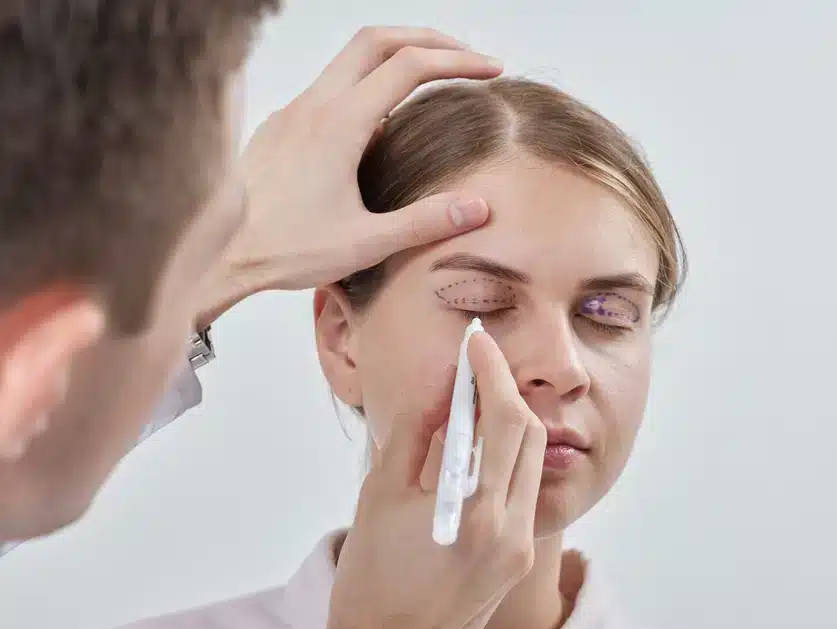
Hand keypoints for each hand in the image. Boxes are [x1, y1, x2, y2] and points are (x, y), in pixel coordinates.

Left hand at [199, 27, 502, 325]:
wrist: (217, 254)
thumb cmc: (285, 251)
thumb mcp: (365, 243)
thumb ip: (426, 222)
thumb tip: (480, 207)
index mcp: (339, 124)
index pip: (410, 66)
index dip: (459, 61)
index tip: (491, 71)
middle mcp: (314, 105)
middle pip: (377, 39)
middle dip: (429, 39)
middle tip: (466, 57)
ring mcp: (293, 111)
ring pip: (349, 58)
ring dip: (394, 57)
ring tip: (431, 80)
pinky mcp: (280, 126)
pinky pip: (328, 86)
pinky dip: (365, 83)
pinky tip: (378, 122)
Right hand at [320, 331, 546, 628]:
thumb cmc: (370, 582)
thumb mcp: (381, 493)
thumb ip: (416, 432)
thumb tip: (442, 385)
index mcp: (479, 515)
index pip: (503, 420)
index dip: (492, 371)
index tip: (476, 342)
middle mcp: (513, 531)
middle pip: (529, 435)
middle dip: (504, 391)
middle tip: (474, 366)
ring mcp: (520, 548)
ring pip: (530, 461)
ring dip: (507, 423)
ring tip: (470, 402)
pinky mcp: (517, 558)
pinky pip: (521, 490)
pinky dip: (504, 457)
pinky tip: (472, 447)